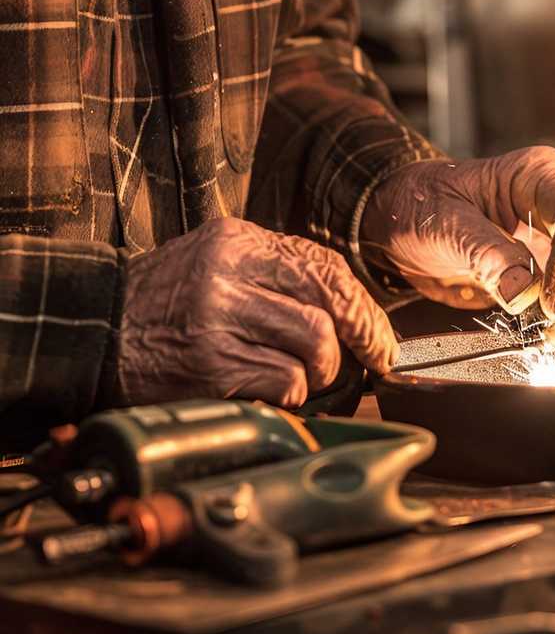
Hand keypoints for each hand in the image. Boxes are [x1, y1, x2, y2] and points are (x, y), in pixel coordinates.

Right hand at [118, 217, 398, 406]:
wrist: (93, 331)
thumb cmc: (165, 302)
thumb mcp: (216, 262)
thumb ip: (276, 273)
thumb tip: (352, 308)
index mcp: (237, 240)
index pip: (325, 267)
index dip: (365, 305)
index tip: (380, 334)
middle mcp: (229, 272)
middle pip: (329, 303)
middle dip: (364, 337)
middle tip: (374, 359)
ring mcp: (219, 318)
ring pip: (315, 346)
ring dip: (320, 370)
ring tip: (302, 375)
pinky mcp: (211, 365)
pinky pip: (287, 383)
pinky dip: (292, 393)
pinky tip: (270, 390)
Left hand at [361, 146, 554, 349]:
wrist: (397, 222)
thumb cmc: (417, 205)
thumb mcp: (445, 224)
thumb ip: (486, 255)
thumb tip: (525, 293)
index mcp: (537, 175)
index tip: (554, 303)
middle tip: (551, 329)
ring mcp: (554, 235)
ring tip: (545, 337)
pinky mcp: (545, 267)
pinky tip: (540, 332)